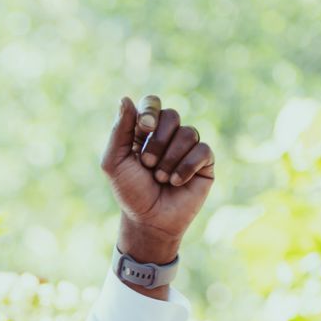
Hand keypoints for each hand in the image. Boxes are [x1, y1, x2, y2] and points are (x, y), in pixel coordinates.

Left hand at [101, 95, 214, 263]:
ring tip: (161, 179)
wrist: (149, 221)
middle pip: (172, 115)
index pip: (153, 102)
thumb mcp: (115, 163)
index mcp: (147, 130)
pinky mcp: (205, 162)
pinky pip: (202, 150)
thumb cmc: (131, 193)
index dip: (151, 110)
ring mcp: (188, 147)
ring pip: (188, 133)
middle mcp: (169, 135)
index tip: (145, 127)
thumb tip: (125, 98)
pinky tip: (176, 182)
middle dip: (158, 141)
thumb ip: (119, 132)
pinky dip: (185, 168)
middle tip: (147, 164)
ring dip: (169, 160)